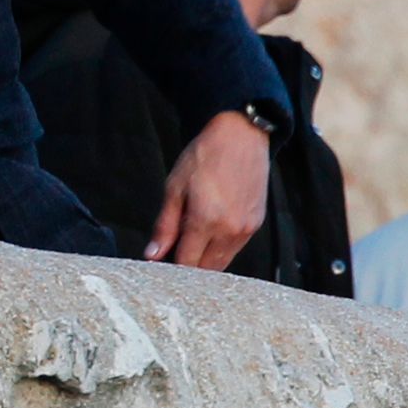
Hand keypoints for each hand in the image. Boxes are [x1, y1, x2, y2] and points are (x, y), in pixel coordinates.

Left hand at [144, 109, 269, 269]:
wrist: (239, 138)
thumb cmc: (204, 157)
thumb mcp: (174, 187)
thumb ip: (164, 225)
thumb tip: (152, 254)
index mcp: (206, 221)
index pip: (187, 264)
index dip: (172, 267)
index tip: (161, 264)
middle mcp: (229, 231)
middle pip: (207, 269)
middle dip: (189, 267)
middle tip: (174, 252)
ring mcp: (246, 230)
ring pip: (223, 262)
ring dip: (206, 259)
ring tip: (191, 239)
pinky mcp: (255, 225)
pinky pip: (235, 248)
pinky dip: (221, 248)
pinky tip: (209, 232)